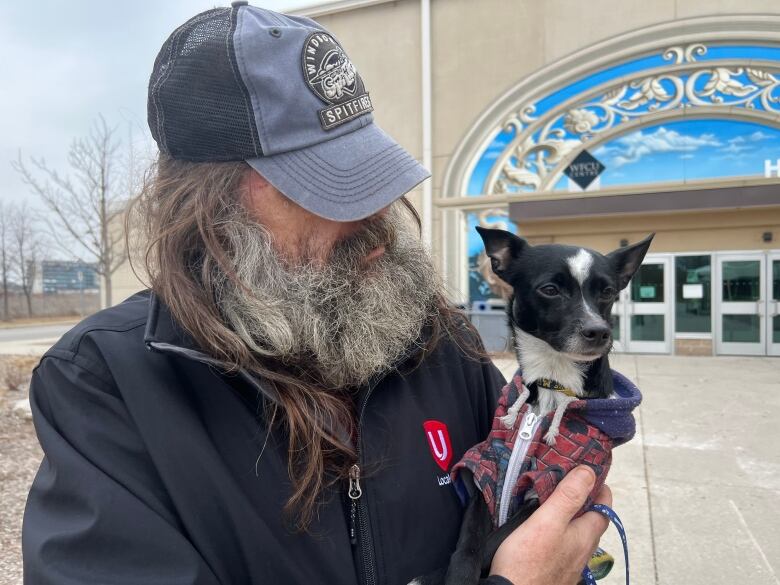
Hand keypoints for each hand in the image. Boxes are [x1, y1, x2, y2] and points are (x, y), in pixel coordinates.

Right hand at [489, 466, 611, 584]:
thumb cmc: (527, 561)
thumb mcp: (547, 521)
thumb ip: (568, 496)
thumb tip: (588, 472)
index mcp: (585, 535)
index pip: (604, 507)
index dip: (600, 488)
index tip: (590, 472)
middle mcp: (583, 551)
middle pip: (592, 521)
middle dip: (586, 501)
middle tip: (570, 483)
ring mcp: (570, 564)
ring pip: (578, 535)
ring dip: (573, 518)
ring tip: (555, 503)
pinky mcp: (556, 571)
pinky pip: (565, 547)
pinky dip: (561, 533)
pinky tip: (545, 532)